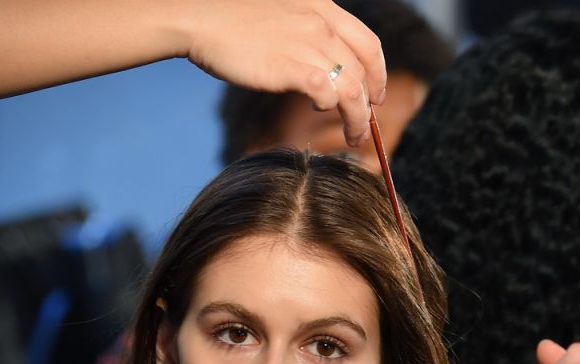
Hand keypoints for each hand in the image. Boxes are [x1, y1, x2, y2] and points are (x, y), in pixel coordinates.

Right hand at [181, 0, 387, 147]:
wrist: (201, 17)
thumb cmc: (234, 20)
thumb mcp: (284, 16)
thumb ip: (307, 36)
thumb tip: (318, 68)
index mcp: (323, 9)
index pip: (369, 45)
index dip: (378, 74)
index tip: (375, 96)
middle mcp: (321, 24)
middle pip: (364, 72)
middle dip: (370, 105)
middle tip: (364, 128)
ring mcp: (306, 44)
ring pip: (351, 88)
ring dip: (357, 117)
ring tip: (354, 135)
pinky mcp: (288, 66)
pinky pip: (326, 91)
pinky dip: (330, 106)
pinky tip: (319, 110)